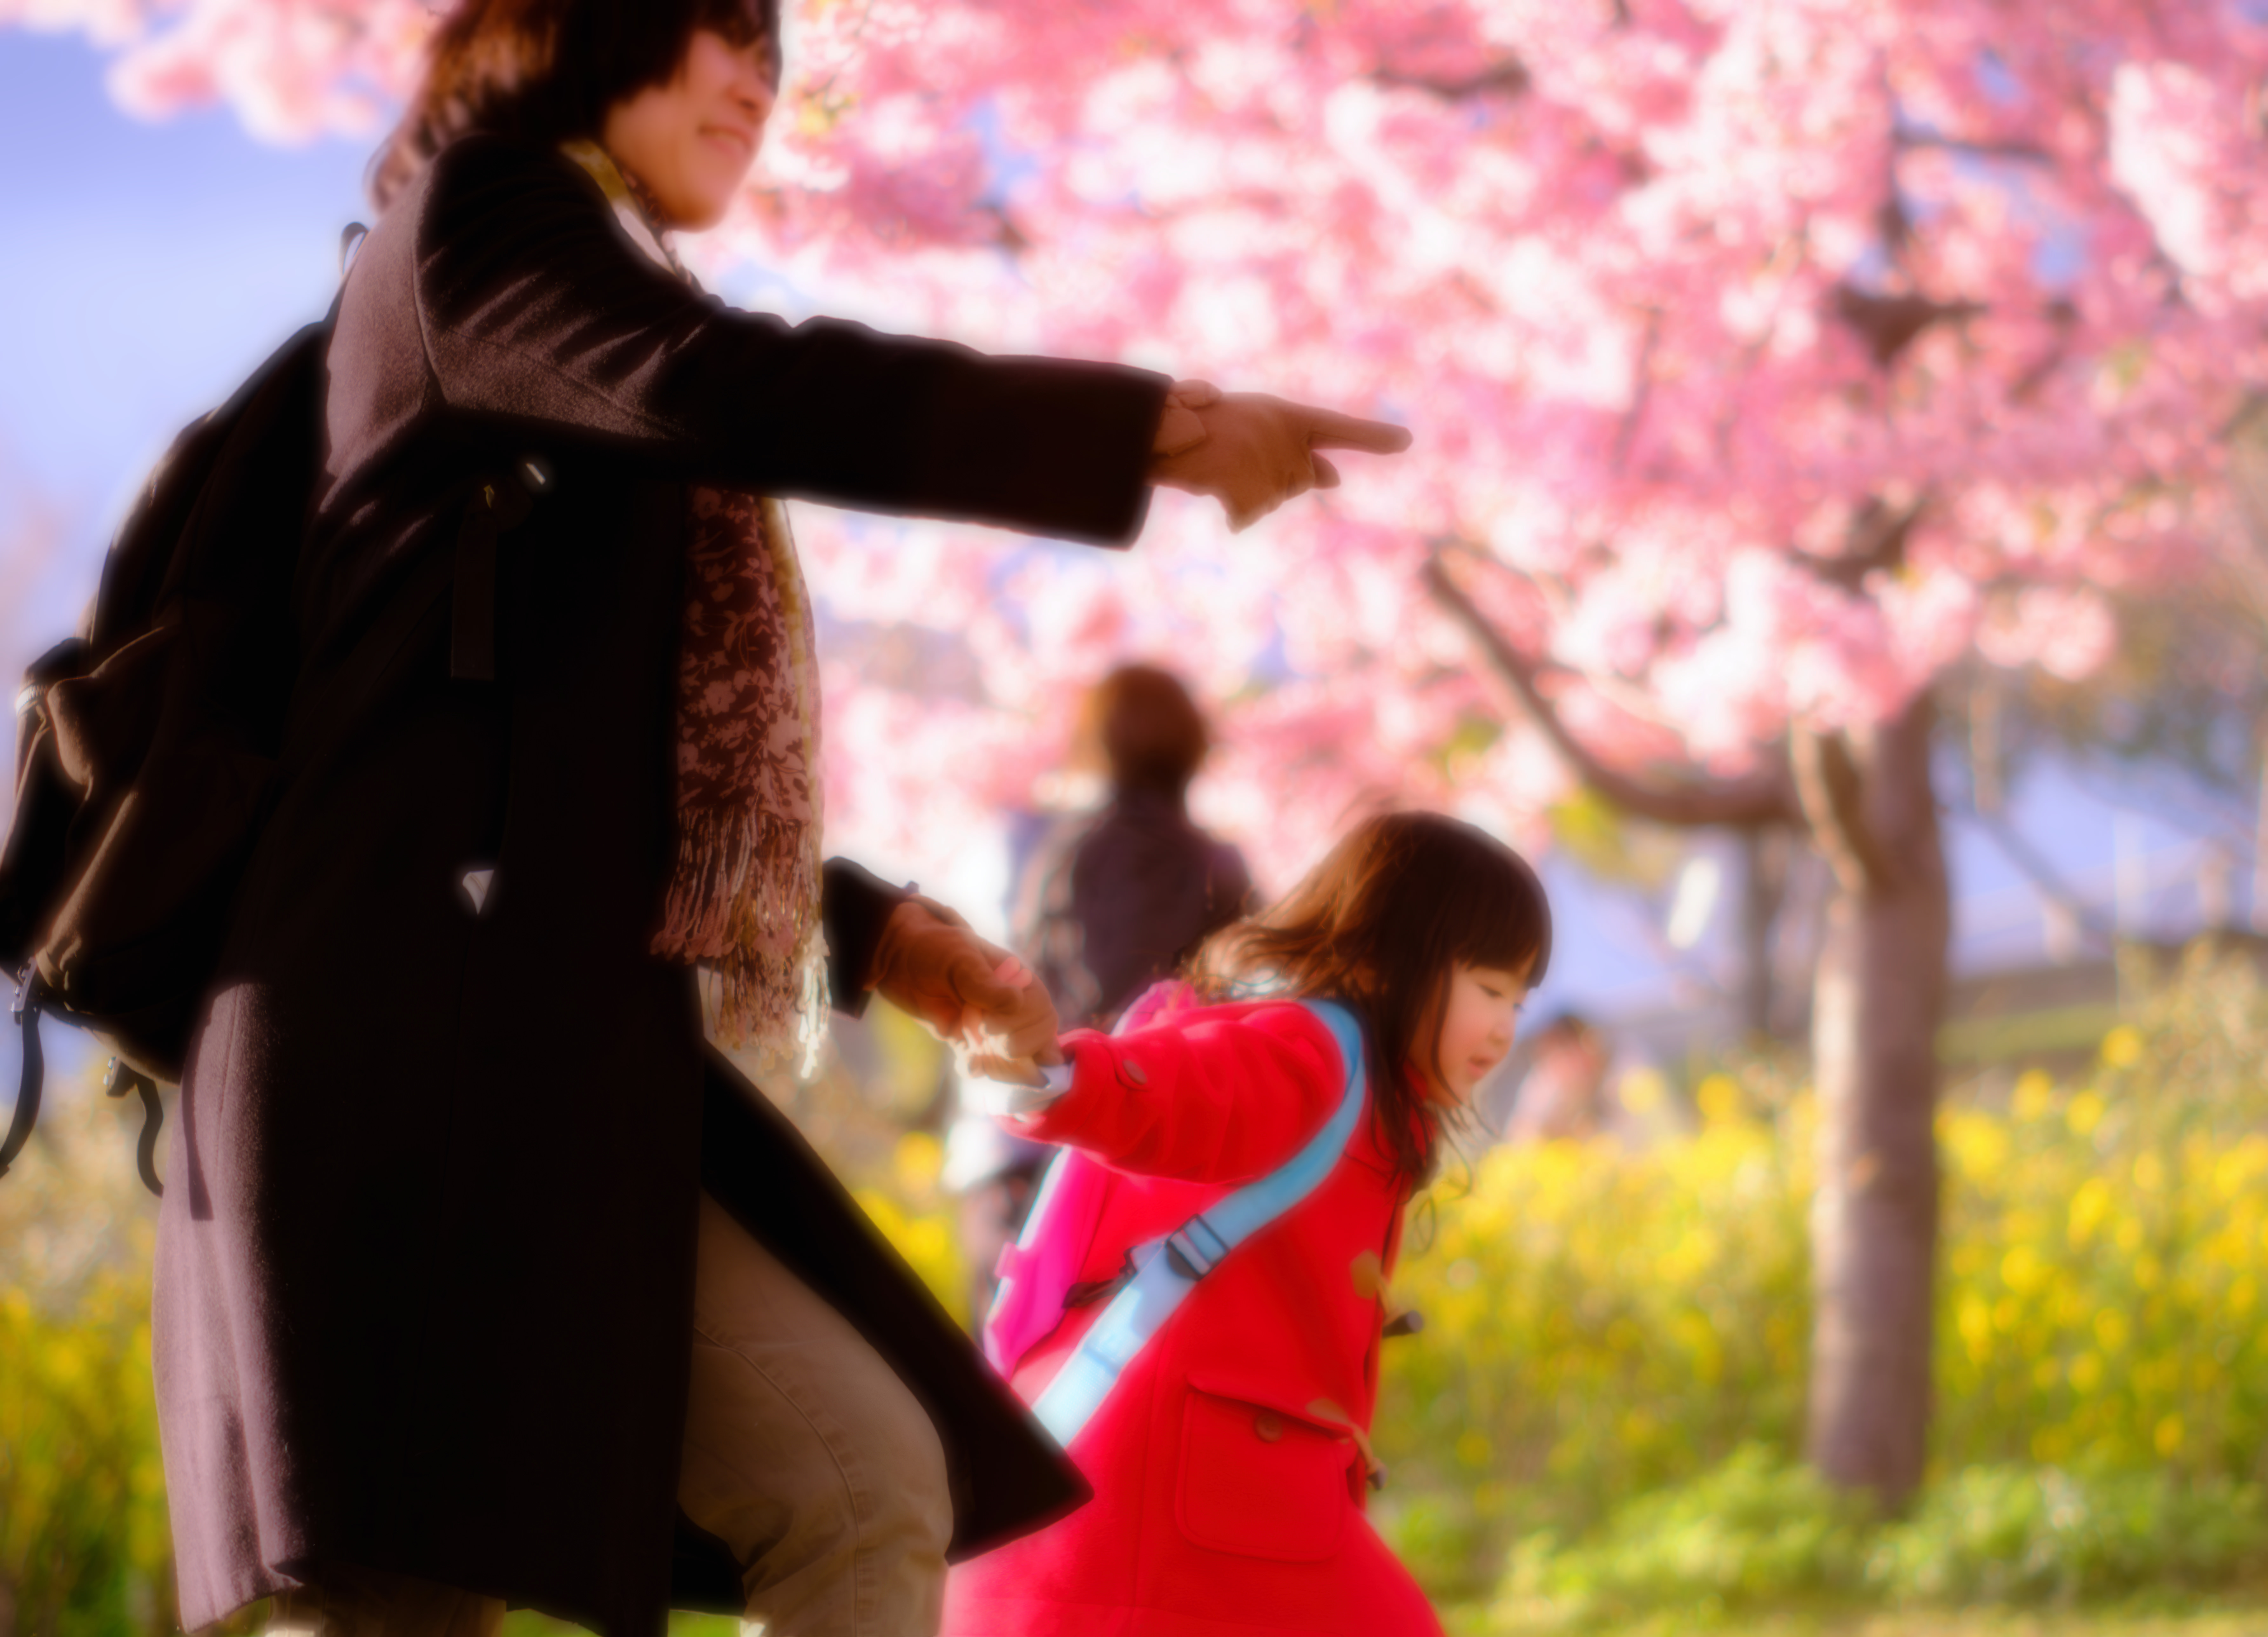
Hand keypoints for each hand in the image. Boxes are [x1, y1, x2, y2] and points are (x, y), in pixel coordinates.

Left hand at [867, 897, 1063, 1070]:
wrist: (894, 956)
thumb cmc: (931, 947)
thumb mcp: (959, 959)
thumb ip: (986, 984)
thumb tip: (1017, 1002)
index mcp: (1017, 981)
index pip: (1043, 1014)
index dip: (1026, 1026)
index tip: (991, 1023)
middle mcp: (1008, 1005)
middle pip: (1035, 1041)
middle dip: (1013, 1047)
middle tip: (981, 1033)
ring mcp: (988, 1024)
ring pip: (1013, 1058)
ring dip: (998, 1065)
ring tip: (973, 1055)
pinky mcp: (966, 1039)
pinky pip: (982, 1063)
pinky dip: (977, 1069)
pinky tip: (967, 1064)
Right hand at [1149, 381, 1412, 530]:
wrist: (1160, 431)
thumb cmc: (1209, 430)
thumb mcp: (1259, 432)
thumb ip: (1298, 450)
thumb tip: (1333, 478)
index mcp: (1287, 415)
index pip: (1338, 427)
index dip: (1372, 436)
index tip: (1405, 441)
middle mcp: (1283, 436)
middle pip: (1299, 482)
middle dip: (1274, 481)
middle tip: (1237, 461)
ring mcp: (1265, 460)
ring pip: (1273, 502)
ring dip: (1248, 495)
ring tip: (1220, 469)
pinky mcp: (1245, 484)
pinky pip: (1248, 516)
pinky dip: (1233, 512)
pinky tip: (1214, 490)